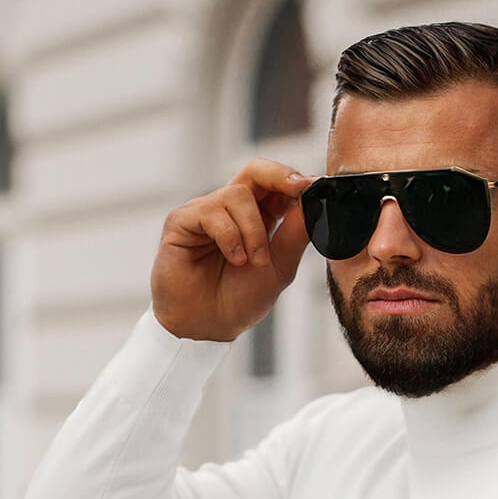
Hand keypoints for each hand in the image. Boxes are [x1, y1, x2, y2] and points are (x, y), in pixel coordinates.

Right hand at [150, 156, 315, 342]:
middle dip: (279, 176)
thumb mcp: (280, 267)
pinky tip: (234, 259)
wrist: (209, 327)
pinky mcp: (182, 220)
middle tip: (299, 189)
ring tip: (252, 262)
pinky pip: (212, 212)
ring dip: (253, 231)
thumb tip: (314, 201)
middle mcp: (231, 210)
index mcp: (257, 218)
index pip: (276, 185)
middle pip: (255, 170)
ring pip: (238, 195)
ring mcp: (206, 212)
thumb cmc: (240, 300)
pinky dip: (230, 237)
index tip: (315, 186)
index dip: (295, 180)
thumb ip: (296, 234)